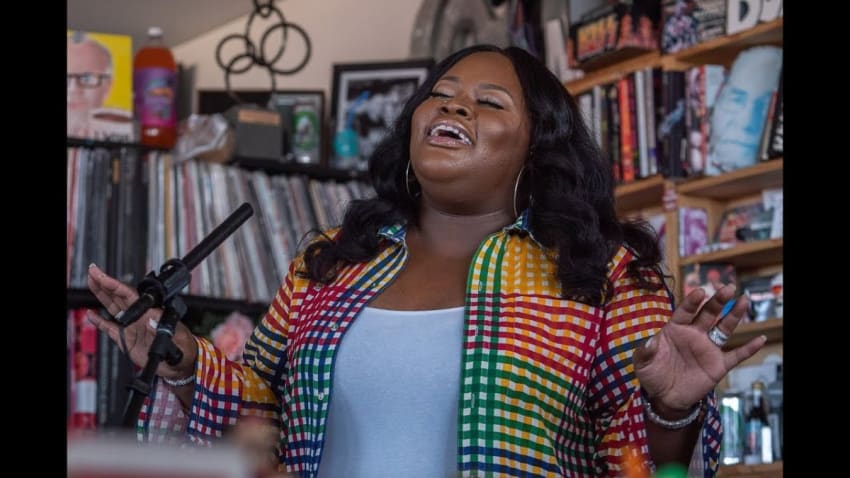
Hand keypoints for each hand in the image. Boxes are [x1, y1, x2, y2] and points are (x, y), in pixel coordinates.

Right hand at [86, 263, 197, 381]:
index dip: (115, 285)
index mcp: (150, 313)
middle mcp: (139, 317)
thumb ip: (163, 329)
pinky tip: (91, 314)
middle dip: (105, 284)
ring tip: (91, 283)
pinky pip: (110, 328)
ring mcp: (132, 327)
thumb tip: (151, 319)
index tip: (104, 277)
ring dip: (102, 296)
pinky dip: (100, 322)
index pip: (130, 295)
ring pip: (113, 308)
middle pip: (119, 297)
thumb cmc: (184, 348)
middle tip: (93, 271)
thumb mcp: (176, 337)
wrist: (181, 364)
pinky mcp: (127, 340)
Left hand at [633, 284, 764, 412]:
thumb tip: (651, 341)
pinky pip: (736, 355)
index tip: (700, 292)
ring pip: (724, 328)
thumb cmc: (653, 374)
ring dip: (734, 315)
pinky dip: (748, 348)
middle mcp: (694, 334)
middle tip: (727, 288)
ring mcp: (708, 348)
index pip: (685, 311)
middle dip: (717, 301)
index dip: (692, 302)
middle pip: (708, 314)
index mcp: (675, 329)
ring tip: (744, 300)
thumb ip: (646, 351)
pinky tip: (760, 340)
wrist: (664, 397)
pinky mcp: (718, 365)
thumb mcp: (642, 363)